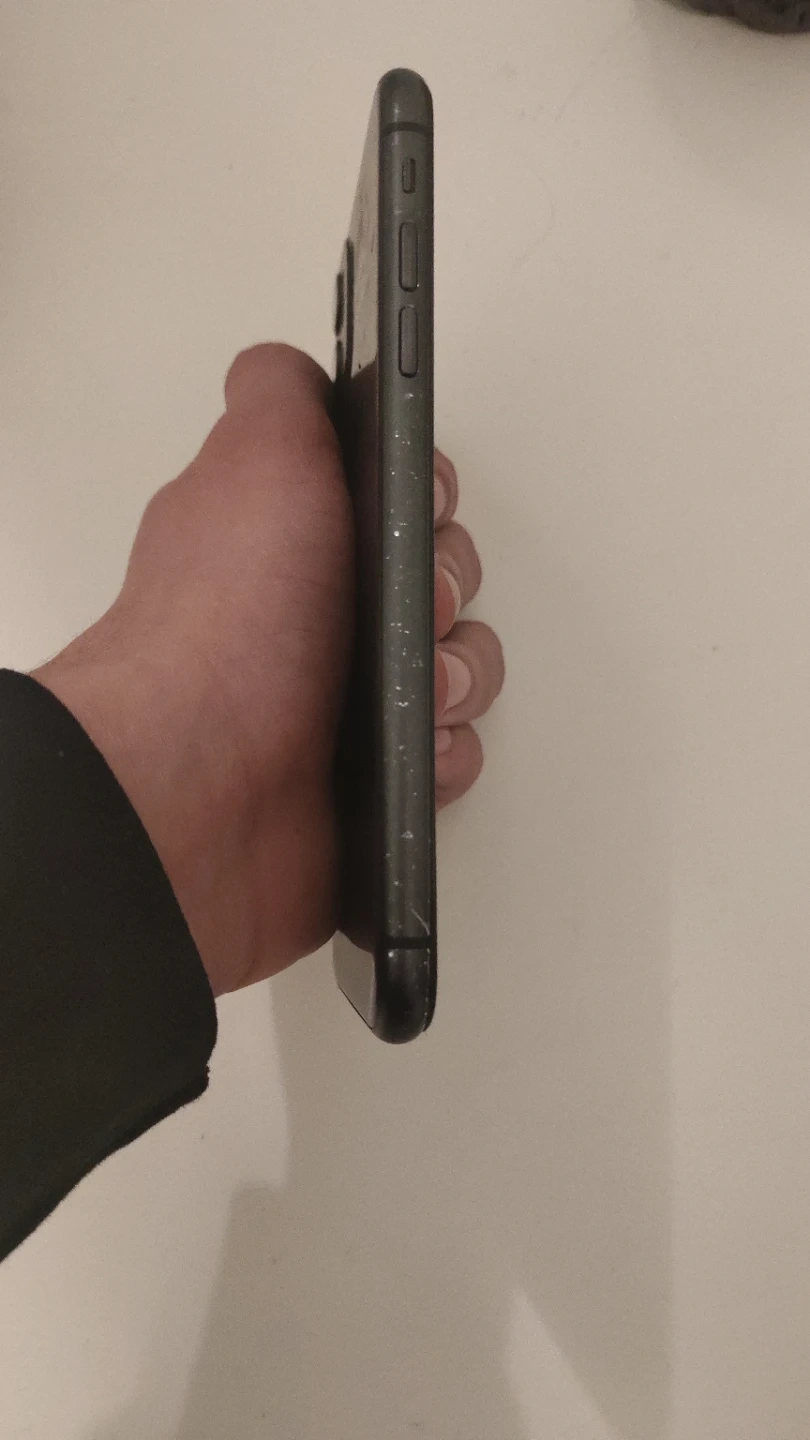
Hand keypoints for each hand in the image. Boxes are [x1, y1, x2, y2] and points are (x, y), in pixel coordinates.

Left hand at [34, 345, 503, 995]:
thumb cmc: (228, 625)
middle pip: (441, 576)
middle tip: (419, 605)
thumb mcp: (258, 459)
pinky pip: (451, 752)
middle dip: (452, 584)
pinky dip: (446, 750)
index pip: (391, 494)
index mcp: (287, 536)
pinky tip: (411, 749)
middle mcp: (312, 615)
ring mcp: (339, 700)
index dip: (425, 495)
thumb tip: (292, 370)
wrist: (205, 787)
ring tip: (417, 693)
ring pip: (459, 666)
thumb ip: (282, 396)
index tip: (419, 507)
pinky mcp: (367, 778)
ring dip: (460, 672)